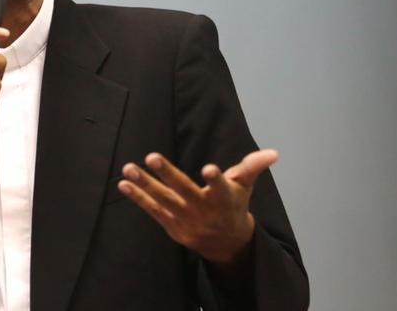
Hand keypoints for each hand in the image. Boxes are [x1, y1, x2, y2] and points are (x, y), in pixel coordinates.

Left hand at [118, 149, 278, 263]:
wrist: (227, 245)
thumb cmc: (234, 206)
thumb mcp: (245, 186)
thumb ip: (252, 167)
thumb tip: (273, 152)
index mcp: (224, 199)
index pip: (221, 187)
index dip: (216, 179)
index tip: (209, 169)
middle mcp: (203, 210)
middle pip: (184, 191)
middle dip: (167, 175)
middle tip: (151, 156)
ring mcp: (185, 220)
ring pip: (163, 201)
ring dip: (144, 184)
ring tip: (128, 168)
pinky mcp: (172, 226)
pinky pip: (152, 210)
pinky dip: (138, 198)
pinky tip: (123, 184)